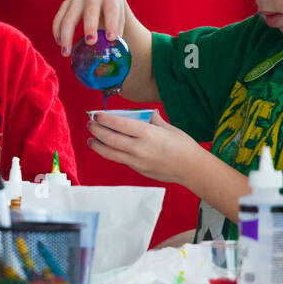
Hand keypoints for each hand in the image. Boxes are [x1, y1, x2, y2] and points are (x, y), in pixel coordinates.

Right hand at [52, 0, 126, 55]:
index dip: (111, 23)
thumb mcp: (119, 14)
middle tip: (90, 43)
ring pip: (69, 17)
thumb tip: (112, 51)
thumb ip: (116, 30)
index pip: (111, 9)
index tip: (111, 38)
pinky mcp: (65, 3)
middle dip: (90, 27)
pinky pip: (58, 18)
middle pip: (90, 12)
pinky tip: (59, 43)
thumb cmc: (112, 7)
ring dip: (66, 36)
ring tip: (66, 53)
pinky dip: (57, 31)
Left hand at [86, 110, 203, 184]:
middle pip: (110, 139)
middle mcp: (139, 148)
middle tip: (90, 124)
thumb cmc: (183, 145)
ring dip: (97, 145)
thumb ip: (153, 120)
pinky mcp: (138, 170)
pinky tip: (107, 149)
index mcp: (147, 133)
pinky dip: (111, 153)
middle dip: (97, 131)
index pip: (119, 124)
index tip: (96, 115)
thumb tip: (146, 113)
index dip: (105, 119)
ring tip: (91, 140)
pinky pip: (121, 160)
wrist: (192, 169)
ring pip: (110, 153)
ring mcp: (137, 161)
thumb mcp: (169, 128)